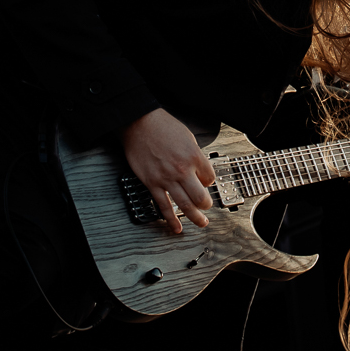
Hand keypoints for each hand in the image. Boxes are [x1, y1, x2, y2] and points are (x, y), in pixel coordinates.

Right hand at [120, 108, 214, 231]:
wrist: (139, 124)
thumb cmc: (162, 127)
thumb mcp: (188, 137)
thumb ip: (195, 156)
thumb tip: (198, 170)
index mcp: (194, 156)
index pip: (210, 178)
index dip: (210, 183)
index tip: (206, 184)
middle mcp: (182, 170)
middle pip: (201, 197)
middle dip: (206, 205)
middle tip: (207, 207)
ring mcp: (166, 179)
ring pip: (185, 205)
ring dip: (195, 217)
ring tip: (201, 223)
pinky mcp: (152, 183)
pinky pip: (164, 206)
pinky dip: (171, 219)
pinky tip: (176, 227)